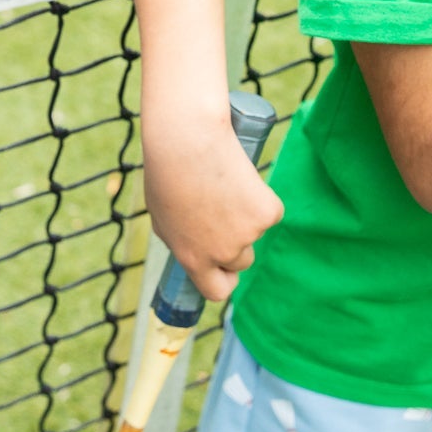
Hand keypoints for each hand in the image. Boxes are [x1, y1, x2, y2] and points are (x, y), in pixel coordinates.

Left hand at [143, 113, 282, 303]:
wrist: (187, 140)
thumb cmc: (167, 171)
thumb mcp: (161, 216)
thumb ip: (180, 239)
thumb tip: (192, 248)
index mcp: (192, 258)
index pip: (216, 291)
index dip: (223, 279)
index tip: (225, 268)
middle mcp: (221, 254)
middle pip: (241, 260)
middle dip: (237, 241)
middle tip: (225, 209)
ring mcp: (247, 235)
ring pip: (255, 231)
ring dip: (247, 214)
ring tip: (224, 184)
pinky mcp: (267, 213)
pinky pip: (270, 210)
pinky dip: (261, 196)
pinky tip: (240, 176)